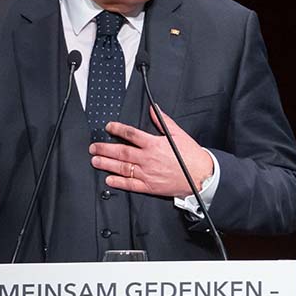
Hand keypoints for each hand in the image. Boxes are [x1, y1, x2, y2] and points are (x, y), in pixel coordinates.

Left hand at [89, 107, 213, 197]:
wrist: (201, 175)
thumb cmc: (191, 156)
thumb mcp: (178, 134)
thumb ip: (163, 121)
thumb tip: (154, 109)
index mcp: (155, 144)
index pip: (131, 135)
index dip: (118, 130)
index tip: (109, 127)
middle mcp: (148, 158)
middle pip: (122, 152)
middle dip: (105, 149)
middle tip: (94, 147)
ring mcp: (148, 173)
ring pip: (123, 168)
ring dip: (107, 164)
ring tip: (95, 161)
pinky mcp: (150, 186)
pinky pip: (131, 184)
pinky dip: (119, 182)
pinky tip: (109, 180)